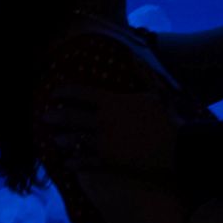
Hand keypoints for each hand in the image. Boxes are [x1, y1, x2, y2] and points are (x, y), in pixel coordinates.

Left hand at [41, 84, 179, 173]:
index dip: (64, 93)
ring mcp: (104, 142)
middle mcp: (103, 121)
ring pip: (75, 140)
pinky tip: (67, 164)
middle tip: (44, 117)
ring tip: (54, 141)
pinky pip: (85, 162)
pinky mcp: (109, 162)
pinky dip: (74, 163)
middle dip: (55, 116)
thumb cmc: (168, 119)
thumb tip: (135, 57)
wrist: (178, 147)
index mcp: (112, 102)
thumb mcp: (155, 93)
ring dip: (62, 140)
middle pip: (71, 117)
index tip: (54, 93)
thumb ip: (141, 75)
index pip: (80, 94)